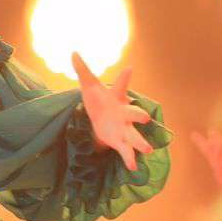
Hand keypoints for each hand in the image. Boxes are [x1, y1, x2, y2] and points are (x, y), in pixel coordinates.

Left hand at [72, 53, 154, 171]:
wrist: (102, 117)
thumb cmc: (98, 99)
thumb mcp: (88, 85)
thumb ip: (82, 69)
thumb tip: (73, 52)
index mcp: (116, 97)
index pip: (119, 86)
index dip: (124, 77)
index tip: (129, 68)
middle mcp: (124, 113)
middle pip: (134, 113)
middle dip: (139, 115)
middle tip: (146, 117)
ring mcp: (124, 129)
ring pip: (135, 135)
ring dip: (140, 142)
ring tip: (148, 149)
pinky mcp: (119, 141)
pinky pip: (126, 151)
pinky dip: (130, 158)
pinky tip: (134, 168)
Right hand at [190, 129, 221, 209]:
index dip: (216, 138)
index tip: (211, 131)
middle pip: (210, 150)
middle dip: (202, 143)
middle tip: (193, 135)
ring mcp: (219, 169)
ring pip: (213, 156)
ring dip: (212, 147)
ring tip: (209, 138)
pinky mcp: (219, 175)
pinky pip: (218, 164)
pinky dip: (219, 158)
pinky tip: (220, 151)